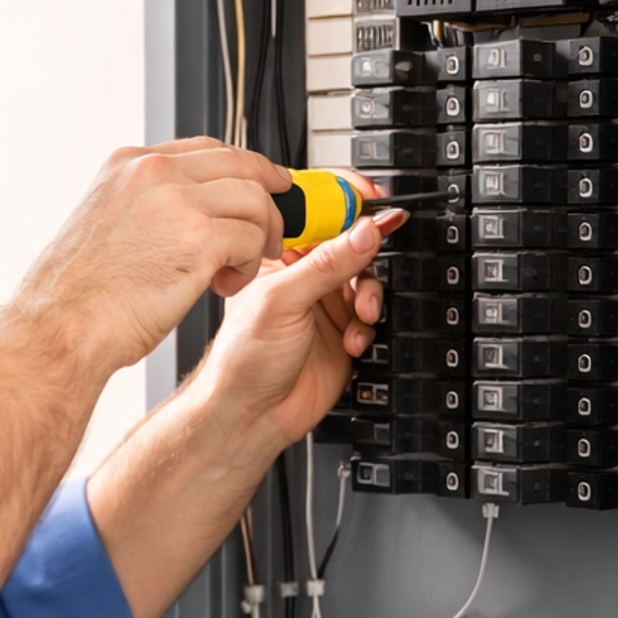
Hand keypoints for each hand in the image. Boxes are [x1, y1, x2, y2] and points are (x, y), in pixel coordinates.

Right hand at [16, 138, 290, 373]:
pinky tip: (225, 285)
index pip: (206, 148)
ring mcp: (177, 201)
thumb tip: (187, 213)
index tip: (263, 183)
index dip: (243, 167)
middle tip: (276, 224)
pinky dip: (248, 265)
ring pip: (254, 200)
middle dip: (269, 194)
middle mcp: (154, 173)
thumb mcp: (105, 225)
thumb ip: (145, 206)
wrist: (62, 327)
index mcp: (128, 164)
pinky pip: (251, 239)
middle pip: (240, 164)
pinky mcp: (199, 239)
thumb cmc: (78, 296)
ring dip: (259, 236)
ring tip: (239, 268)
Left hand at [195, 206, 398, 453]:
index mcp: (278, 256)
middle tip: (372, 265)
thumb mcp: (283, 301)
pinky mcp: (344, 333)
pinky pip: (372, 317)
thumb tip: (365, 231)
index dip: (347, 205)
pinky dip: (368, 328)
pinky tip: (352, 341)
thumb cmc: (242, 359)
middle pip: (352, 246)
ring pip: (368, 281)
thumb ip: (327, 264)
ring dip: (370, 297)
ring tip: (361, 315)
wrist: (252, 415)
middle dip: (367, 257)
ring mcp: (324, 305)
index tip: (375, 202)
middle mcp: (303, 276)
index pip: (317, 215)